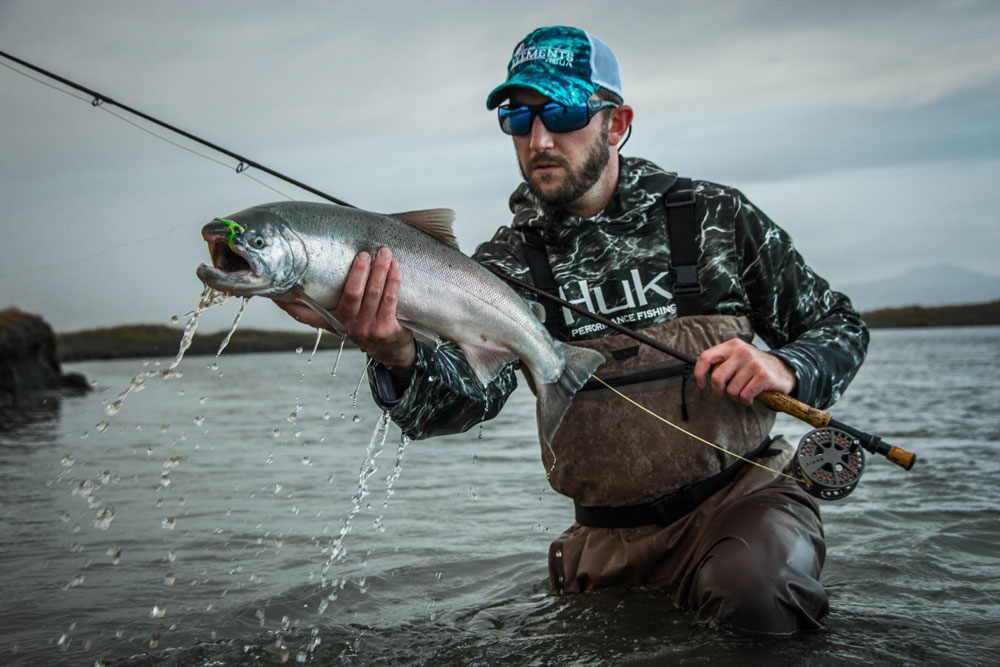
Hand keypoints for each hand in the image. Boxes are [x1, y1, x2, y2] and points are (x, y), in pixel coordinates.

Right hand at [276, 248, 415, 379]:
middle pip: (351, 293)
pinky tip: (395, 267)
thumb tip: (312, 273)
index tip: (277, 290)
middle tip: (364, 253)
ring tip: (384, 252)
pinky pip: (389, 300)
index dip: (290, 304)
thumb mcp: (341, 318)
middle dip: (358, 270)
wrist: (389, 351)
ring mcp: (366, 328)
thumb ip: (328, 302)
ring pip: (373, 294)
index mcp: (331, 321)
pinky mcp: (384, 328)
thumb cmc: (364, 325)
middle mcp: (346, 325)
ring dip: (380, 270)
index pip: (306, 314)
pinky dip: (393, 281)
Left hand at [693, 338, 796, 405]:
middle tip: (724, 393)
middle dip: (718, 391)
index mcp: (732, 346)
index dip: (699, 373)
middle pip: (716, 377)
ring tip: (744, 392)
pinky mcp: (763, 376)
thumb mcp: (738, 358)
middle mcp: (742, 351)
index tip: (702, 384)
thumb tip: (702, 375)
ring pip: (731, 390)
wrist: (785, 370)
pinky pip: (744, 395)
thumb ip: (722, 362)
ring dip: (736, 397)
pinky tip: (752, 396)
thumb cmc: (756, 367)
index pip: (706, 357)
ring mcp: (753, 363)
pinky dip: (746, 401)